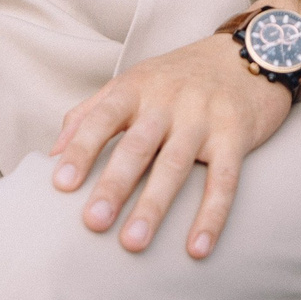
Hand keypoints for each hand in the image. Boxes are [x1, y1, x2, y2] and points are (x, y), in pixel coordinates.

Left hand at [49, 32, 291, 258]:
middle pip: (137, 145)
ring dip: (154, 205)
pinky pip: (224, 178)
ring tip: (133, 242)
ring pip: (175, 164)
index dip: (81, 149)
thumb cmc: (180, 77)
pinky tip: (197, 246)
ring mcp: (204, 117)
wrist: (249, 53)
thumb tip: (51, 155)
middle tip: (93, 222)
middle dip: (114, 184)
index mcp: (137, 87)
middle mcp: (168, 100)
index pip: (102, 118)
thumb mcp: (134, 82)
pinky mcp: (236, 134)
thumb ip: (90, 113)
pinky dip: (211, 214)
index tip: (59, 184)